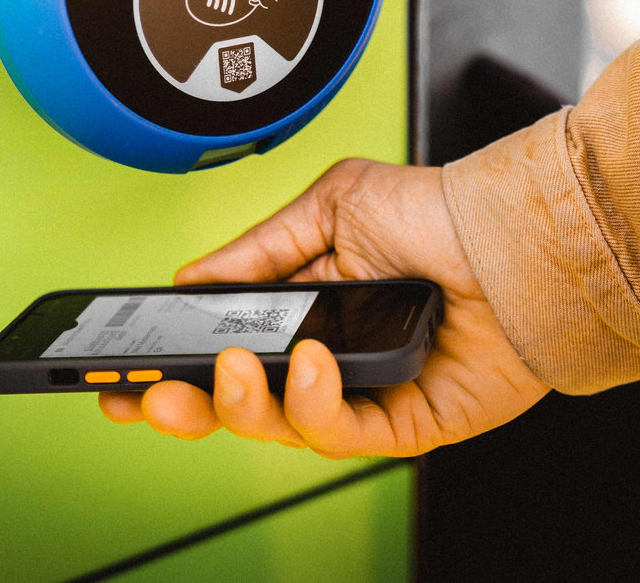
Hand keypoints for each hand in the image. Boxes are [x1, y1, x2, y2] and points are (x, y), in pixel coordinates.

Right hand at [97, 160, 548, 456]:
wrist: (517, 234)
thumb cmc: (442, 211)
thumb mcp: (335, 205)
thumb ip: (259, 249)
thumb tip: (190, 279)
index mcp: (307, 307)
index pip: (225, 349)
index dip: (174, 369)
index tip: (122, 376)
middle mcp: (330, 356)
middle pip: (240, 405)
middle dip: (185, 408)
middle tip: (150, 397)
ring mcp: (365, 393)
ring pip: (281, 427)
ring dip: (245, 404)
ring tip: (239, 365)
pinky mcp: (405, 422)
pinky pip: (341, 434)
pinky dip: (315, 405)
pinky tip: (313, 364)